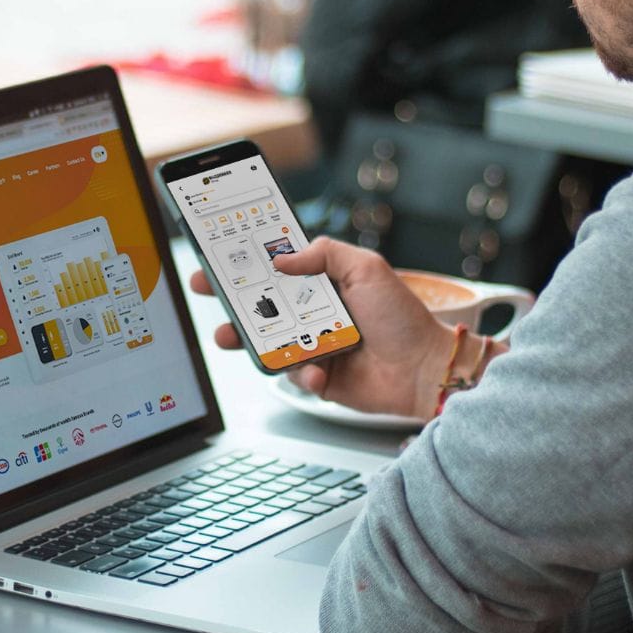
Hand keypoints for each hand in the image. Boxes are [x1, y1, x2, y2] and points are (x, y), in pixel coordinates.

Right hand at [190, 236, 495, 421]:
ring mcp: (315, 346)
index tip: (219, 254)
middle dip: (232, 298)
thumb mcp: (367, 268)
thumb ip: (325, 254)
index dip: (249, 262)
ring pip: (269, 341)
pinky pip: (294, 375)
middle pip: (263, 303)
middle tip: (208, 290)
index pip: (279, 268)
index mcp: (325, 283)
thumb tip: (282, 257)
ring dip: (248, 338)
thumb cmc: (403, 317)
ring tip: (231, 336)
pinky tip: (319, 371)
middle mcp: (316, 313)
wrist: (424, 370)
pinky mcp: (319, 378)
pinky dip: (302, 373)